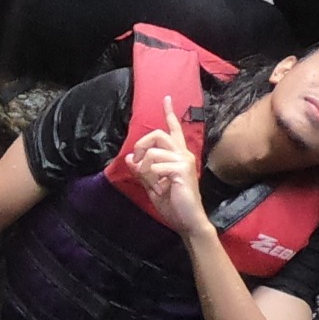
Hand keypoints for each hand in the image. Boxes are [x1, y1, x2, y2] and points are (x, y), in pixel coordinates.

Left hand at [128, 96, 208, 236]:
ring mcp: (184, 160)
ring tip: (152, 183)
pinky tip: (161, 188)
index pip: (174, 129)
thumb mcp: (153, 185)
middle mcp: (183, 154)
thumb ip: (143, 171)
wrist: (188, 221)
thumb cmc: (174, 205)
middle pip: (158, 134)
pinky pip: (156, 165)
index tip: (166, 98)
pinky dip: (152, 177)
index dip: (169, 113)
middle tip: (136, 161)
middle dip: (141, 144)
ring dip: (145, 167)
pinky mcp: (181, 169)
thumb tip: (130, 158)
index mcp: (178, 155)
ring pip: (154, 151)